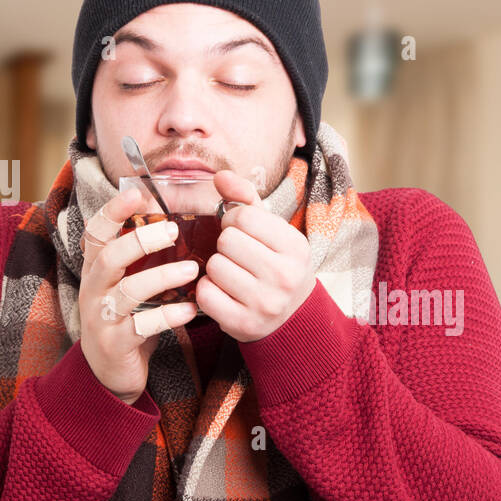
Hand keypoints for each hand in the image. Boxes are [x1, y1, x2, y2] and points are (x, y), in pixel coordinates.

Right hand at [77, 187, 200, 403]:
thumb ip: (141, 260)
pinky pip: (141, 326)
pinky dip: (168, 316)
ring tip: (193, 270)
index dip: (112, 212)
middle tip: (174, 230)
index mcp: (96, 271)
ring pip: (127, 291)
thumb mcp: (129, 285)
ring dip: (162, 277)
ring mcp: (101, 318)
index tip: (136, 194)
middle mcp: (93, 290)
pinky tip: (190, 309)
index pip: (96, 234)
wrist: (111, 373)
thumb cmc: (127, 320)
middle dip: (140, 241)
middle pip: (109, 257)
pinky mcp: (115, 344)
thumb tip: (172, 221)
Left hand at [195, 169, 316, 342]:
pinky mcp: (244, 324)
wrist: (293, 317)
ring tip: (233, 274)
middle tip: (238, 256)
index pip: (242, 216)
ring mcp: (265, 303)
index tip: (242, 232)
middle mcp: (284, 276)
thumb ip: (246, 199)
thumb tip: (219, 176)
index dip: (233, 220)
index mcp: (295, 247)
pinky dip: (208, 290)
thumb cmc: (278, 265)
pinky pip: (205, 294)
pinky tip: (224, 292)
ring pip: (214, 266)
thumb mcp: (273, 231)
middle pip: (226, 241)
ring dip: (217, 268)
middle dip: (225, 245)